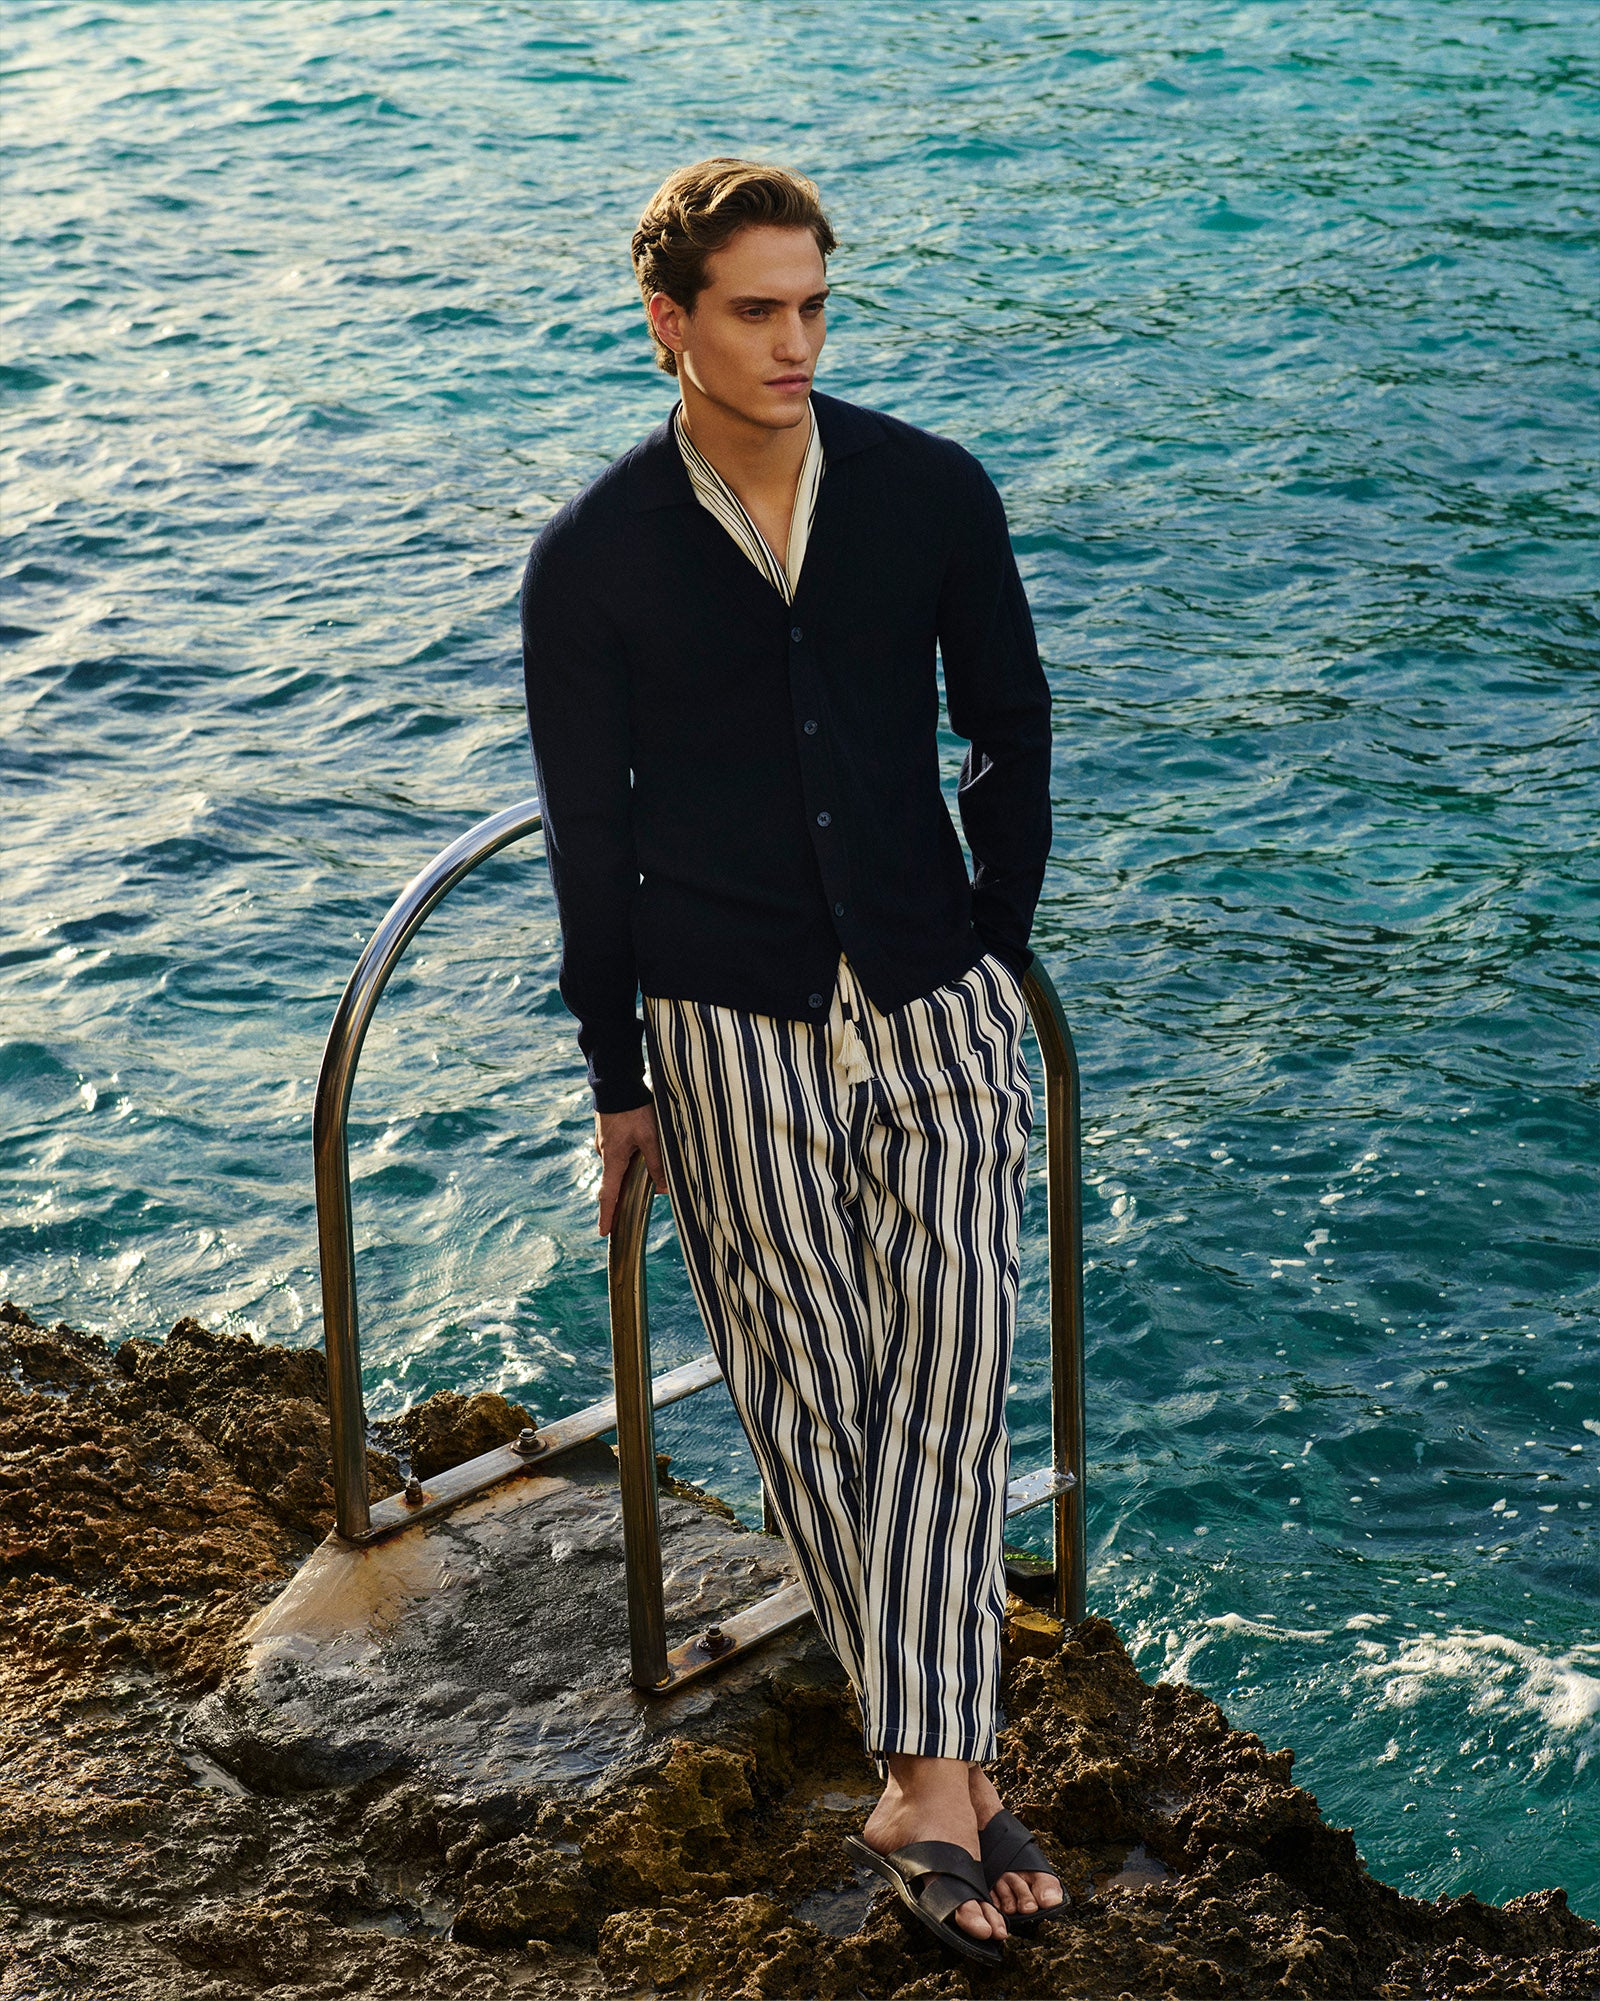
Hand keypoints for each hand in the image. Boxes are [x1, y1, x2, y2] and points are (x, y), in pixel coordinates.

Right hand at [594, 1103, 667, 1235]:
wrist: (615, 1081)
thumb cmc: (634, 1109)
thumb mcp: (651, 1137)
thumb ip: (657, 1163)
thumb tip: (663, 1189)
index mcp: (613, 1158)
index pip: (608, 1195)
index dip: (607, 1215)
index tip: (604, 1233)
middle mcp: (605, 1153)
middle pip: (613, 1181)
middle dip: (619, 1198)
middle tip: (623, 1214)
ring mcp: (604, 1141)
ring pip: (617, 1165)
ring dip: (626, 1175)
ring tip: (641, 1180)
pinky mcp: (608, 1131)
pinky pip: (617, 1152)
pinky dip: (627, 1159)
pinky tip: (638, 1153)